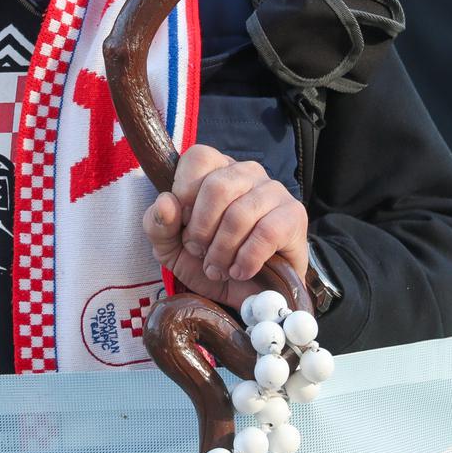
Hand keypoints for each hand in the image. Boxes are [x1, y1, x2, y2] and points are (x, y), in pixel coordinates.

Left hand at [142, 144, 308, 307]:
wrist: (243, 295)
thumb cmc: (206, 260)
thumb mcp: (170, 247)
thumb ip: (157, 224)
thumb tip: (166, 202)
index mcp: (216, 168)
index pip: (199, 158)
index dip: (184, 193)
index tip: (183, 225)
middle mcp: (246, 172)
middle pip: (217, 186)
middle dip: (201, 230)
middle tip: (200, 252)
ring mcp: (273, 190)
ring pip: (240, 213)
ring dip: (222, 251)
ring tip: (219, 268)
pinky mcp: (294, 215)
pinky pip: (267, 232)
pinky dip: (246, 259)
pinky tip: (240, 271)